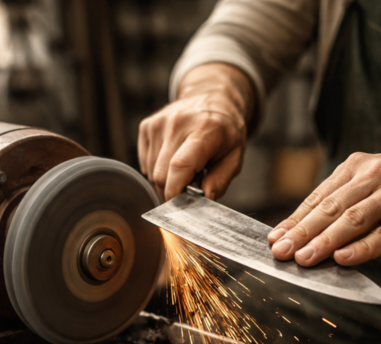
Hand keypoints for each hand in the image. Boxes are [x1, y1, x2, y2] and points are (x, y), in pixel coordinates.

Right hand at [138, 64, 253, 199]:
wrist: (212, 98)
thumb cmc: (225, 131)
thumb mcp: (235, 156)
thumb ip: (221, 180)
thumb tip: (204, 199)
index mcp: (204, 130)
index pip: (180, 166)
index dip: (176, 192)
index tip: (181, 208)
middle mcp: (177, 123)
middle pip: (162, 175)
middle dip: (173, 191)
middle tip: (190, 187)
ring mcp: (159, 123)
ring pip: (152, 172)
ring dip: (166, 180)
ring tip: (185, 169)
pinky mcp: (147, 126)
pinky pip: (145, 163)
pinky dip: (157, 169)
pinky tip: (173, 160)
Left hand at [267, 152, 380, 265]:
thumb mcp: (373, 184)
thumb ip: (342, 203)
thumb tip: (302, 233)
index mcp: (358, 167)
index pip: (319, 197)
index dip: (294, 219)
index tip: (274, 239)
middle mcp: (376, 176)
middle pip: (332, 208)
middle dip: (302, 232)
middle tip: (281, 251)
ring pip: (354, 220)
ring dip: (326, 242)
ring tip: (304, 258)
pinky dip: (362, 248)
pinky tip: (343, 259)